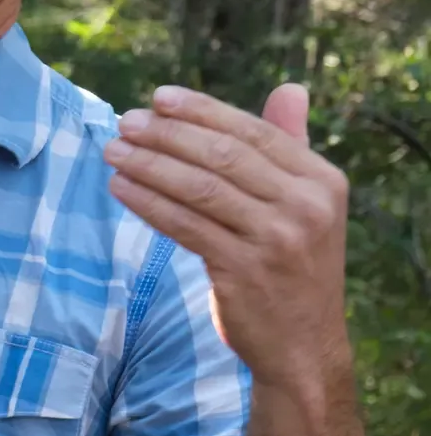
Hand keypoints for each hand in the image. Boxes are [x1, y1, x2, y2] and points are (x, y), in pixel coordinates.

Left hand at [103, 82, 350, 390]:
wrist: (304, 345)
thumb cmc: (293, 266)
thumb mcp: (307, 205)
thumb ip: (291, 147)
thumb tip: (289, 89)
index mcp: (323, 181)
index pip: (254, 133)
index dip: (202, 112)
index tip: (158, 98)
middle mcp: (306, 206)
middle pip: (223, 156)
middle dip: (167, 134)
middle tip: (124, 122)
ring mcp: (276, 239)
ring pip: (200, 188)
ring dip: (149, 165)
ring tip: (112, 151)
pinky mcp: (243, 271)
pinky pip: (185, 226)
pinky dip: (149, 203)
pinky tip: (121, 188)